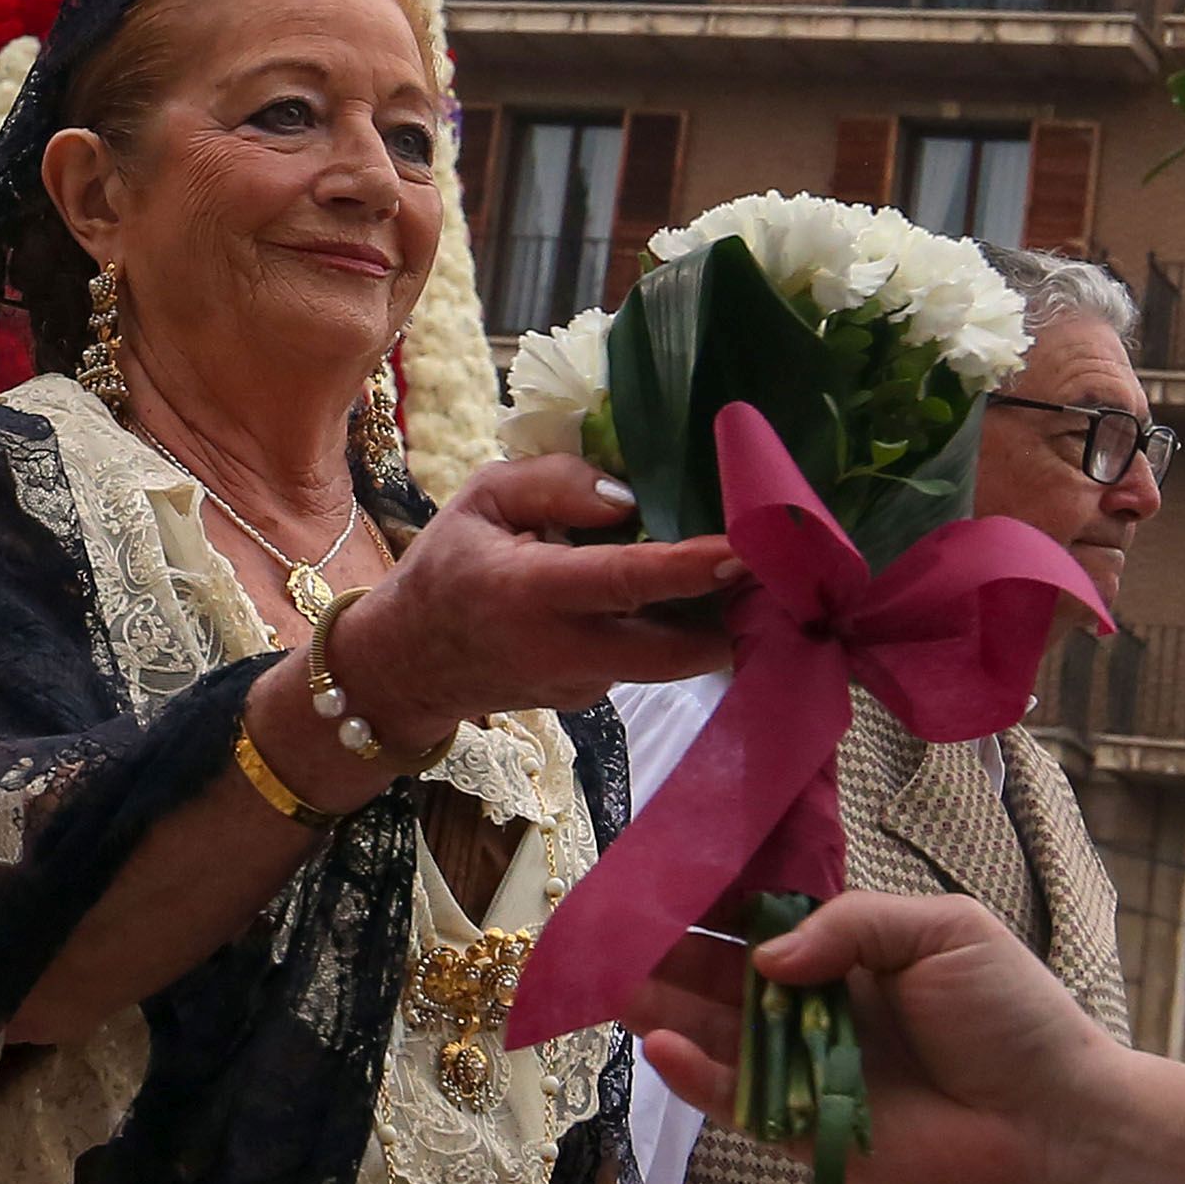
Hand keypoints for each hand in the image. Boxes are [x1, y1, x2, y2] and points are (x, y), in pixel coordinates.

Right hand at [349, 456, 740, 734]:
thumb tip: (631, 496)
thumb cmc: (446, 569)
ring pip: (670, 656)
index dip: (692, 567)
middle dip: (736, 615)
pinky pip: (646, 660)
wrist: (407, 667)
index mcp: (531, 594)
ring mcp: (584, 685)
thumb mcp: (479, 498)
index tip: (747, 548)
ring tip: (740, 569)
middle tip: (777, 567)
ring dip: (709, 619)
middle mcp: (566, 651)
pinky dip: (671, 629)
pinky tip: (675, 592)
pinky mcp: (593, 699)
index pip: (626, 581)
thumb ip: (553, 483)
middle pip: (678, 650)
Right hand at [628, 891, 1130, 1183]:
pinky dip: (699, 1078)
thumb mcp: (943, 931)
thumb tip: (764, 955)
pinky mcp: (807, 1135)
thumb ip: (851, 926)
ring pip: (719, 1038)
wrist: (1058, 1123)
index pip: (761, 921)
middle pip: (722, 978)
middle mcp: (818, 1010)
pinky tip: (662, 1046)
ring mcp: (808, 1074)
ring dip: (664, 1011)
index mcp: (850, 954)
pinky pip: (741, 1104)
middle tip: (599, 937)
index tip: (651, 880)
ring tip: (611, 986)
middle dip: (662, 956)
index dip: (708, 903)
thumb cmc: (1014, 1017)